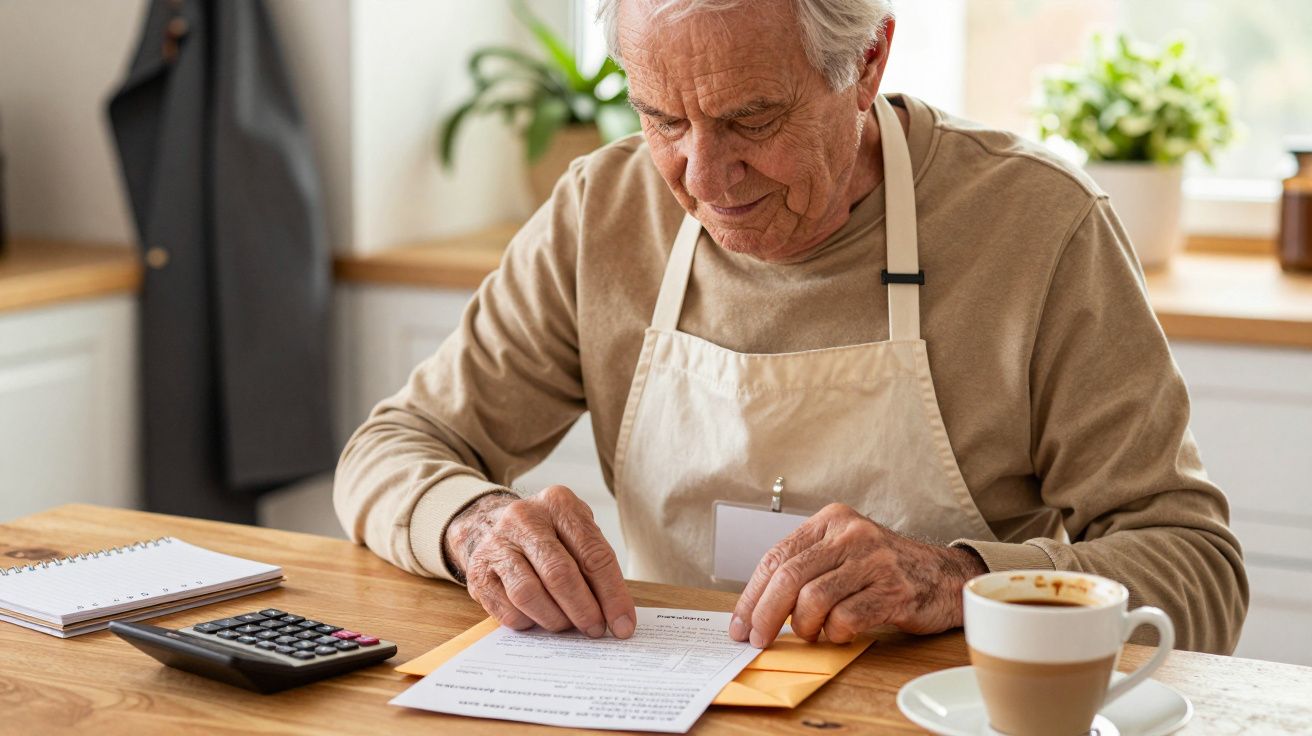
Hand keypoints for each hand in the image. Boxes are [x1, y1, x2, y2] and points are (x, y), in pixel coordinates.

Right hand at [443, 485, 636, 638]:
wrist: (488, 526)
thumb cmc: (546, 534)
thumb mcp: (574, 531)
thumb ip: (595, 563)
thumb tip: (616, 615)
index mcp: (558, 504)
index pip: (593, 553)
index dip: (612, 594)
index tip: (623, 624)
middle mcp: (523, 518)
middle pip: (560, 574)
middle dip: (584, 610)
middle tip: (596, 630)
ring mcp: (496, 545)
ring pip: (529, 594)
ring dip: (556, 619)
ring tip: (568, 626)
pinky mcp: (478, 573)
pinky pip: (508, 610)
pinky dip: (530, 622)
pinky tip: (540, 619)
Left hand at [730, 503, 986, 646]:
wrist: (945, 576)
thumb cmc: (885, 569)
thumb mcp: (843, 552)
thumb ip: (805, 568)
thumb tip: (756, 606)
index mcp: (831, 520)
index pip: (776, 556)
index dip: (751, 594)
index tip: (740, 623)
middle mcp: (851, 534)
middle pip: (788, 578)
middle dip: (766, 615)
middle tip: (759, 639)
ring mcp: (874, 561)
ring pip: (813, 600)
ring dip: (805, 627)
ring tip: (813, 633)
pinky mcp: (893, 590)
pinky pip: (845, 619)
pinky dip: (834, 633)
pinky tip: (840, 633)